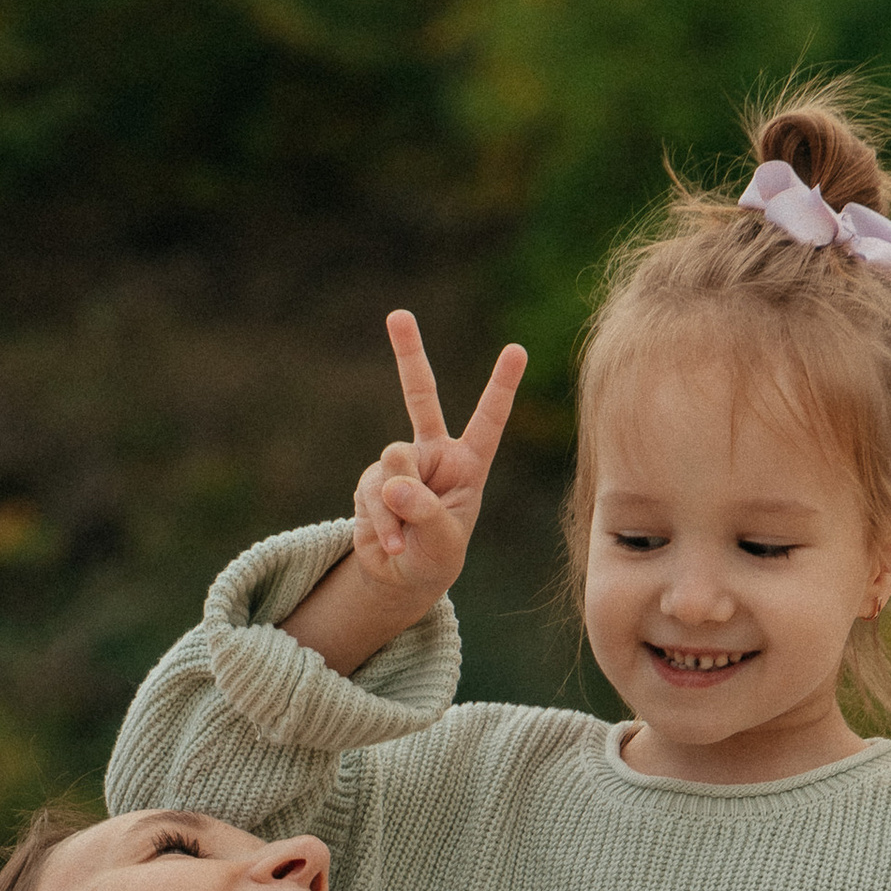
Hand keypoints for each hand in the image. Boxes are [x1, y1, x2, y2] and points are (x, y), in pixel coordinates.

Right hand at [354, 312, 526, 609]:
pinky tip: (392, 543)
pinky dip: (383, 522)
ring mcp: (400, 463)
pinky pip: (374, 493)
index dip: (501, 386)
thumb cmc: (436, 557)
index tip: (517, 349)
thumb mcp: (442, 542)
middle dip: (408, 354)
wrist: (401, 576)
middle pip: (419, 395)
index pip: (488, 420)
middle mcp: (434, 454)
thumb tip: (393, 482)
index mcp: (467, 463)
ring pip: (394, 462)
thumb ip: (425, 512)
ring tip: (406, 536)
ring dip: (398, 506)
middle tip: (397, 314)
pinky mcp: (372, 480)